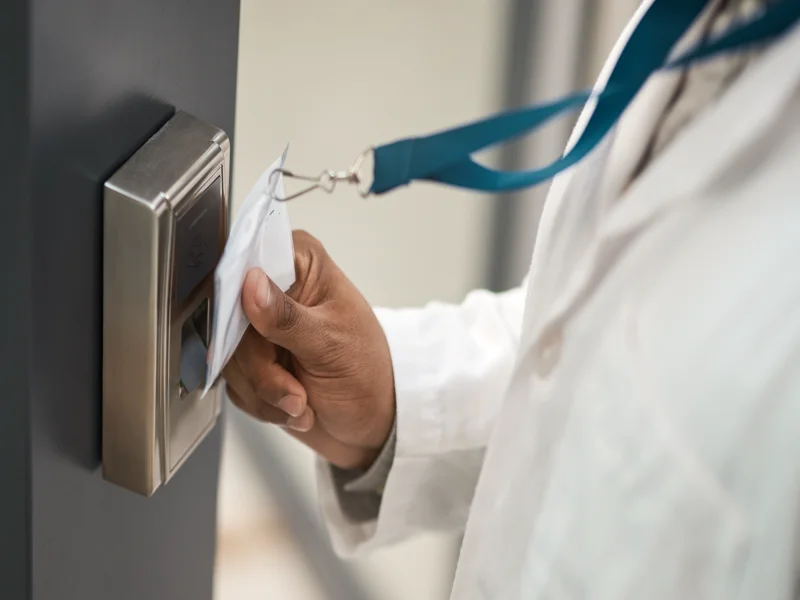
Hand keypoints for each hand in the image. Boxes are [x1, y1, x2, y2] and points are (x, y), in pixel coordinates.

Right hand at [223, 231, 395, 469]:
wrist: (367, 422)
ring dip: (265, 392)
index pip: (252, 258)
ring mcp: (259, 326)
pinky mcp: (249, 359)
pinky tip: (293, 406)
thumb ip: (287, 317)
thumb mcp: (331, 343)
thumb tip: (251, 283)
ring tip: (302, 403)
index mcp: (301, 263)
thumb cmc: (365, 372)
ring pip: (229, 354)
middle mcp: (276, 288)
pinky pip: (232, 381)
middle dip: (261, 367)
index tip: (250, 326)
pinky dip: (262, 402)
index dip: (240, 291)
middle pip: (233, 316)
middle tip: (295, 393)